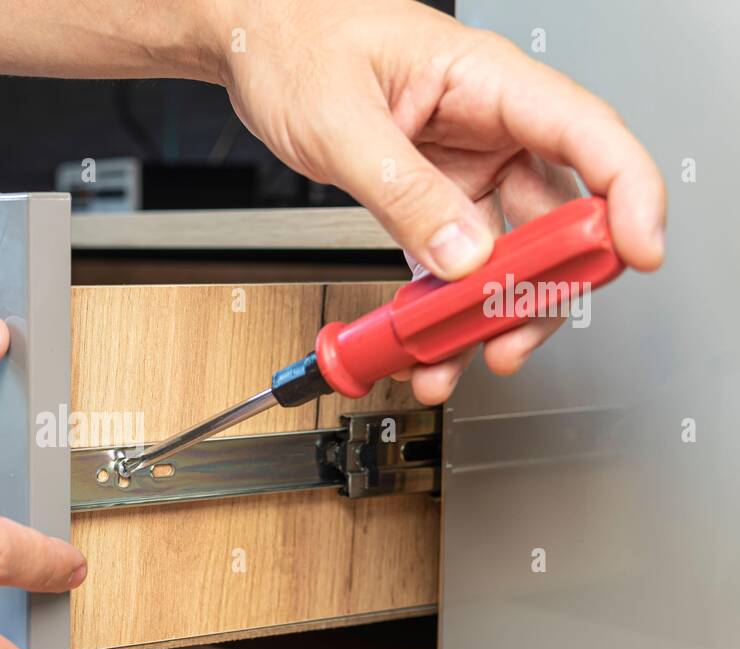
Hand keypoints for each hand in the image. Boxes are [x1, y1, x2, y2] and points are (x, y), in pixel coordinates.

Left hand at [213, 0, 665, 402]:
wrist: (258, 45)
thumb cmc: (299, 44)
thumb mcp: (342, 120)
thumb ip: (403, 190)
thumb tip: (461, 255)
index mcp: (487, 81)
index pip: (588, 134)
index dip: (628, 195)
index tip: (636, 251)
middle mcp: (489, 125)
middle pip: (556, 214)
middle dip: (544, 285)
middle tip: (511, 335)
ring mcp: (463, 166)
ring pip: (507, 252)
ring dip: (488, 313)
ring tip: (456, 356)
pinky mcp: (430, 198)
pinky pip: (453, 263)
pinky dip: (443, 308)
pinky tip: (428, 341)